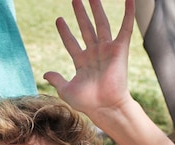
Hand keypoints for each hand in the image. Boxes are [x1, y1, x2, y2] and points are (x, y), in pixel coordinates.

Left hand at [44, 0, 134, 115]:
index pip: (71, 42)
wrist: (104, 105)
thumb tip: (45, 73)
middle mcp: (94, 53)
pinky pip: (125, 28)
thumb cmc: (87, 102)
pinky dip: (128, 13)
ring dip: (96, 9)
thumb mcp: (66, 90)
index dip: (65, 31)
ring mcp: (107, 50)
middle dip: (80, 14)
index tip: (58, 19)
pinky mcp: (120, 49)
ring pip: (101, 24)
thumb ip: (56, 80)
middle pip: (86, 28)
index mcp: (81, 62)